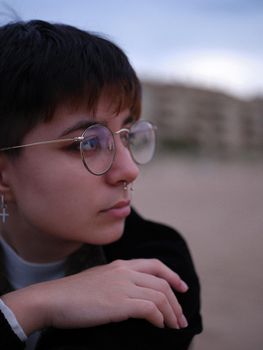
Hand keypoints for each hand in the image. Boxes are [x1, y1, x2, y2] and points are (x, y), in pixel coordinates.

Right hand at [2, 259, 188, 334]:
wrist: (54, 298)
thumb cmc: (74, 293)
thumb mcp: (100, 278)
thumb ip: (118, 281)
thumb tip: (134, 295)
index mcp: (121, 265)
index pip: (155, 265)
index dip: (172, 276)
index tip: (182, 288)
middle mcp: (125, 272)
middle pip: (162, 283)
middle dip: (176, 301)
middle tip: (181, 317)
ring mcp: (123, 286)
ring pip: (160, 295)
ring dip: (172, 313)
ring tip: (175, 326)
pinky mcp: (120, 302)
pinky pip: (150, 308)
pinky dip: (159, 318)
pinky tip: (159, 326)